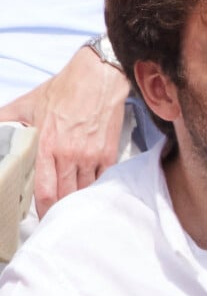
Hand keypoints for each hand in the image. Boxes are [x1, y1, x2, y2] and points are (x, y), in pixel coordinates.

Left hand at [0, 47, 129, 217]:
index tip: (41, 217)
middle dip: (59, 209)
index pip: (45, 190)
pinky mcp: (108, 155)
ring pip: (83, 192)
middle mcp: (70, 155)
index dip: (42, 210)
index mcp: (47, 145)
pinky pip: (100, 182)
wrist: (98, 77)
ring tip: (72, 205)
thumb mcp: (28, 104)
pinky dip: (94, 189)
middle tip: (56, 214)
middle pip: (65, 196)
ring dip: (77, 200)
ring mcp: (91, 157)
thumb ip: (6, 119)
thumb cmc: (64, 90)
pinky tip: (88, 190)